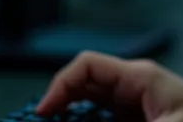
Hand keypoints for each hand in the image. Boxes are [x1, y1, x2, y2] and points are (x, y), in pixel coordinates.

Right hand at [37, 51, 182, 121]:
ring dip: (72, 118)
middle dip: (59, 106)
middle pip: (81, 87)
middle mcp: (132, 87)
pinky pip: (102, 120)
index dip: (60, 85)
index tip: (44, 111)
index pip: (87, 66)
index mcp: (139, 77)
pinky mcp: (137, 121)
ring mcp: (133, 105)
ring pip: (88, 107)